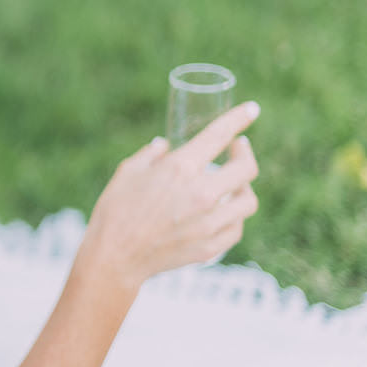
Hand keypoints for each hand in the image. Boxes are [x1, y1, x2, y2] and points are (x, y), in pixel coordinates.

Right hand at [82, 101, 261, 289]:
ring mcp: (209, 223)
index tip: (252, 109)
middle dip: (245, 153)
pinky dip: (233, 216)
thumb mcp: (128, 171)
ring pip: (248, 200)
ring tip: (232, 183)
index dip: (239, 118)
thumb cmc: (115, 209)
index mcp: (179, 168)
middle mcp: (201, 194)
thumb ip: (151, 154)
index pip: (220, 135)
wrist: (115, 257)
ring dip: (243, 187)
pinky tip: (222, 211)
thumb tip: (166, 145)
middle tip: (238, 148)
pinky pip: (236, 227)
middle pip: (247, 168)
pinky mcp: (211, 245)